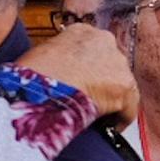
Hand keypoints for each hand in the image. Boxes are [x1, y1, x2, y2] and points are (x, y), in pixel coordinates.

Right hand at [15, 24, 137, 126]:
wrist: (39, 88)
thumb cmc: (31, 76)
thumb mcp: (40, 57)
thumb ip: (55, 61)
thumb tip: (58, 77)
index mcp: (81, 32)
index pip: (92, 50)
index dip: (87, 70)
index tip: (81, 83)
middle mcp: (103, 41)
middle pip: (110, 66)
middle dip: (101, 83)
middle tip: (88, 101)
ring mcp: (116, 62)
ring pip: (120, 84)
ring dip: (110, 100)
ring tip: (96, 117)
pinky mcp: (124, 86)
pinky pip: (128, 107)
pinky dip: (120, 118)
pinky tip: (108, 129)